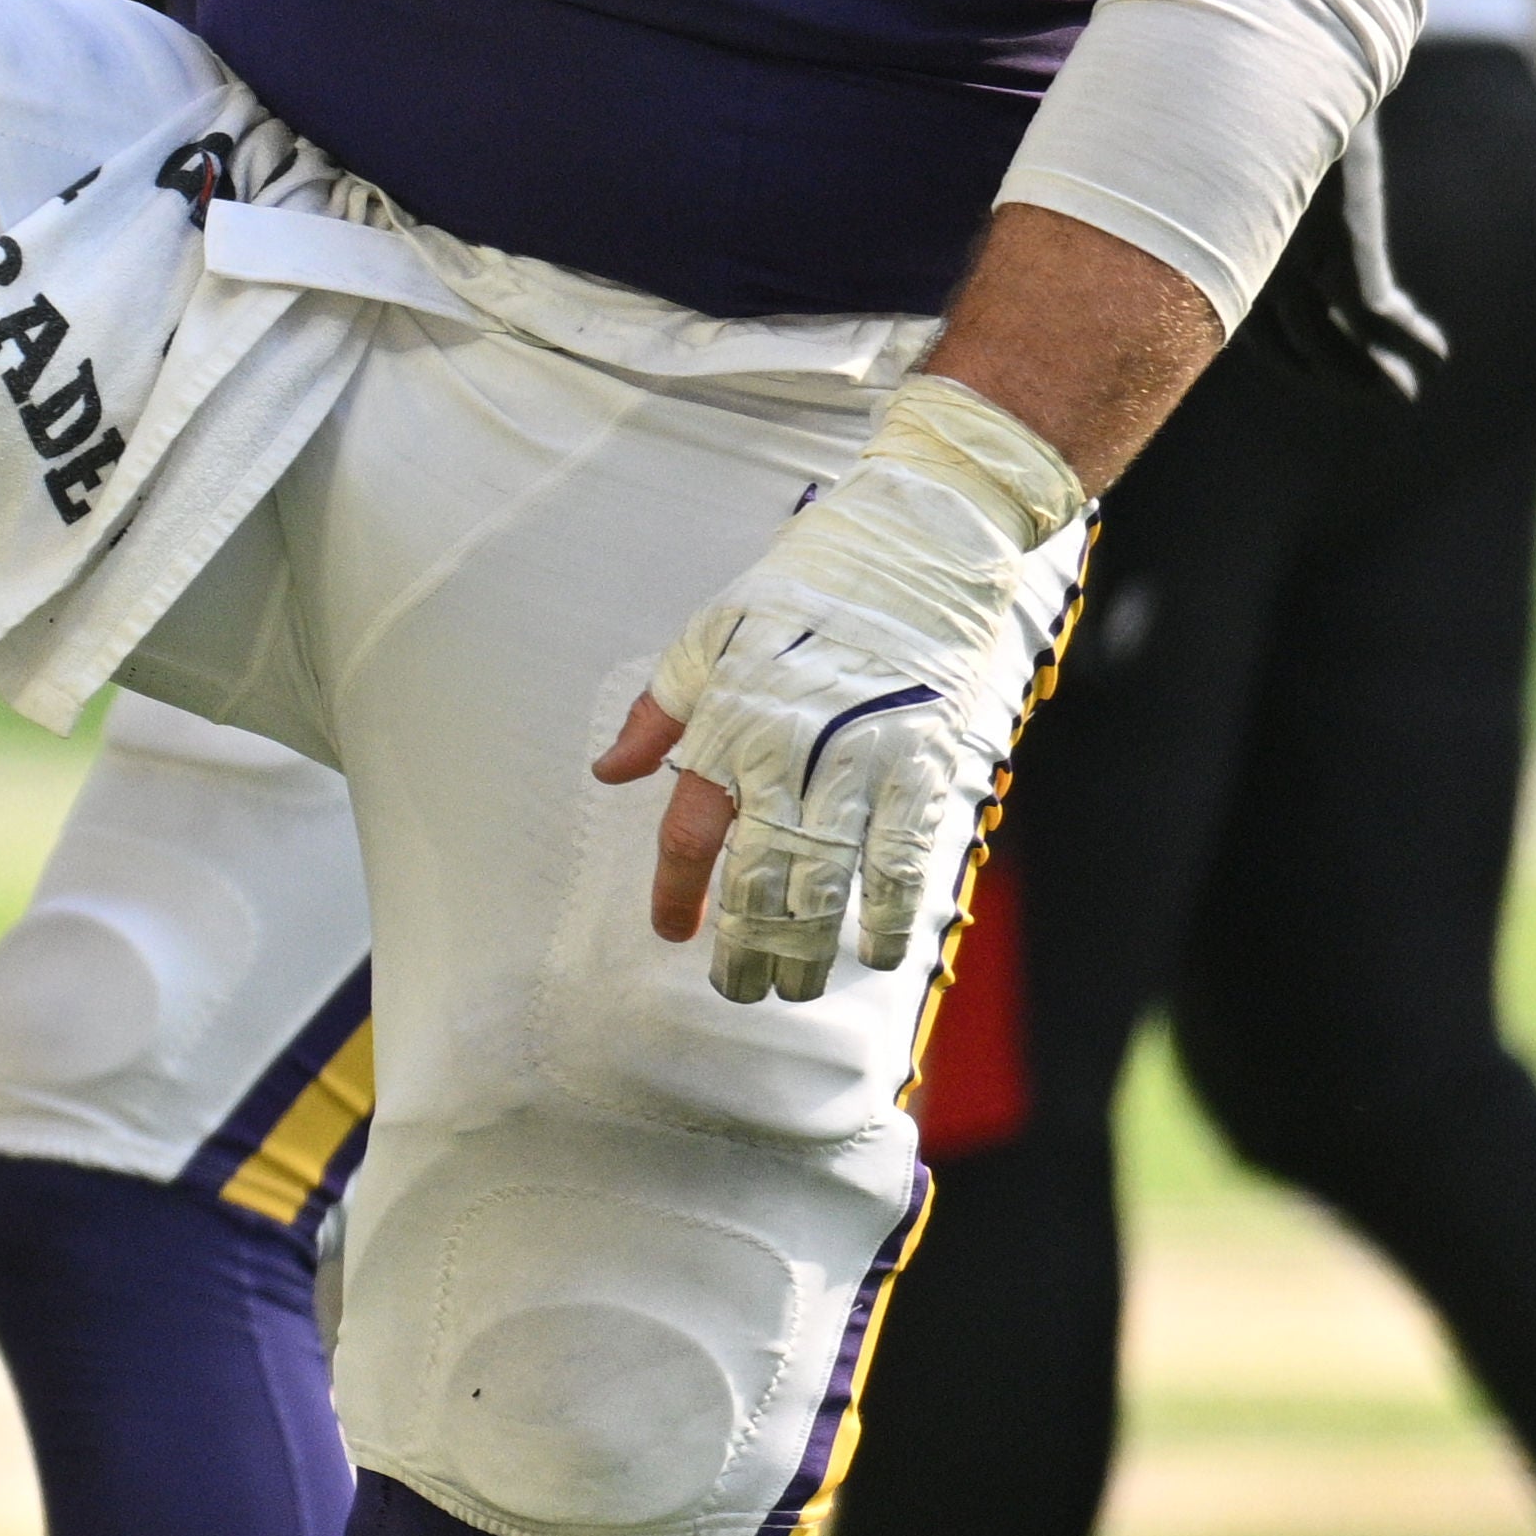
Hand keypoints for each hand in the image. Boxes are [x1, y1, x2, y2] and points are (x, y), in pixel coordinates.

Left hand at [598, 377, 1078, 1004]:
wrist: (917, 547)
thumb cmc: (804, 589)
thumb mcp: (708, 635)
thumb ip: (657, 712)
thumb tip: (610, 773)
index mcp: (729, 725)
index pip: (688, 834)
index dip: (676, 893)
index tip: (672, 933)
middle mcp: (790, 756)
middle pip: (758, 878)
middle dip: (746, 944)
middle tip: (739, 988)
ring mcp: (862, 765)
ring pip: (828, 883)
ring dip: (809, 946)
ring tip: (794, 986)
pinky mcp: (926, 766)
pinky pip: (905, 860)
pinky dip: (892, 914)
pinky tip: (880, 952)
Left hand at [1251, 125, 1447, 403]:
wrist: (1296, 72)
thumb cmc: (1271, 114)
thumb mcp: (1264, 167)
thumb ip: (1267, 204)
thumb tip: (1278, 217)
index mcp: (1228, 250)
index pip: (1251, 328)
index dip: (1291, 359)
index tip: (1322, 372)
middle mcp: (1254, 263)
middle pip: (1290, 347)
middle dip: (1334, 379)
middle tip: (1379, 393)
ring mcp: (1294, 259)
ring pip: (1329, 345)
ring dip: (1371, 377)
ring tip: (1404, 394)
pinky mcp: (1340, 248)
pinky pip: (1372, 317)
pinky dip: (1407, 341)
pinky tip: (1437, 350)